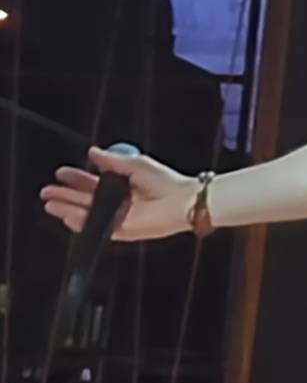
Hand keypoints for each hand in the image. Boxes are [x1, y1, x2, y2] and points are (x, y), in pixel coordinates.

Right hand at [40, 146, 198, 240]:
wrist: (183, 200)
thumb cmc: (166, 181)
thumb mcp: (136, 164)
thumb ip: (112, 161)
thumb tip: (92, 151)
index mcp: (121, 185)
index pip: (92, 182)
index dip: (75, 178)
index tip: (60, 172)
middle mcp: (118, 202)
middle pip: (85, 200)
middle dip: (65, 196)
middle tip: (47, 191)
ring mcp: (119, 217)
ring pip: (88, 215)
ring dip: (68, 209)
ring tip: (51, 205)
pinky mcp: (123, 231)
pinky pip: (98, 229)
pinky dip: (83, 223)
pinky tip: (69, 217)